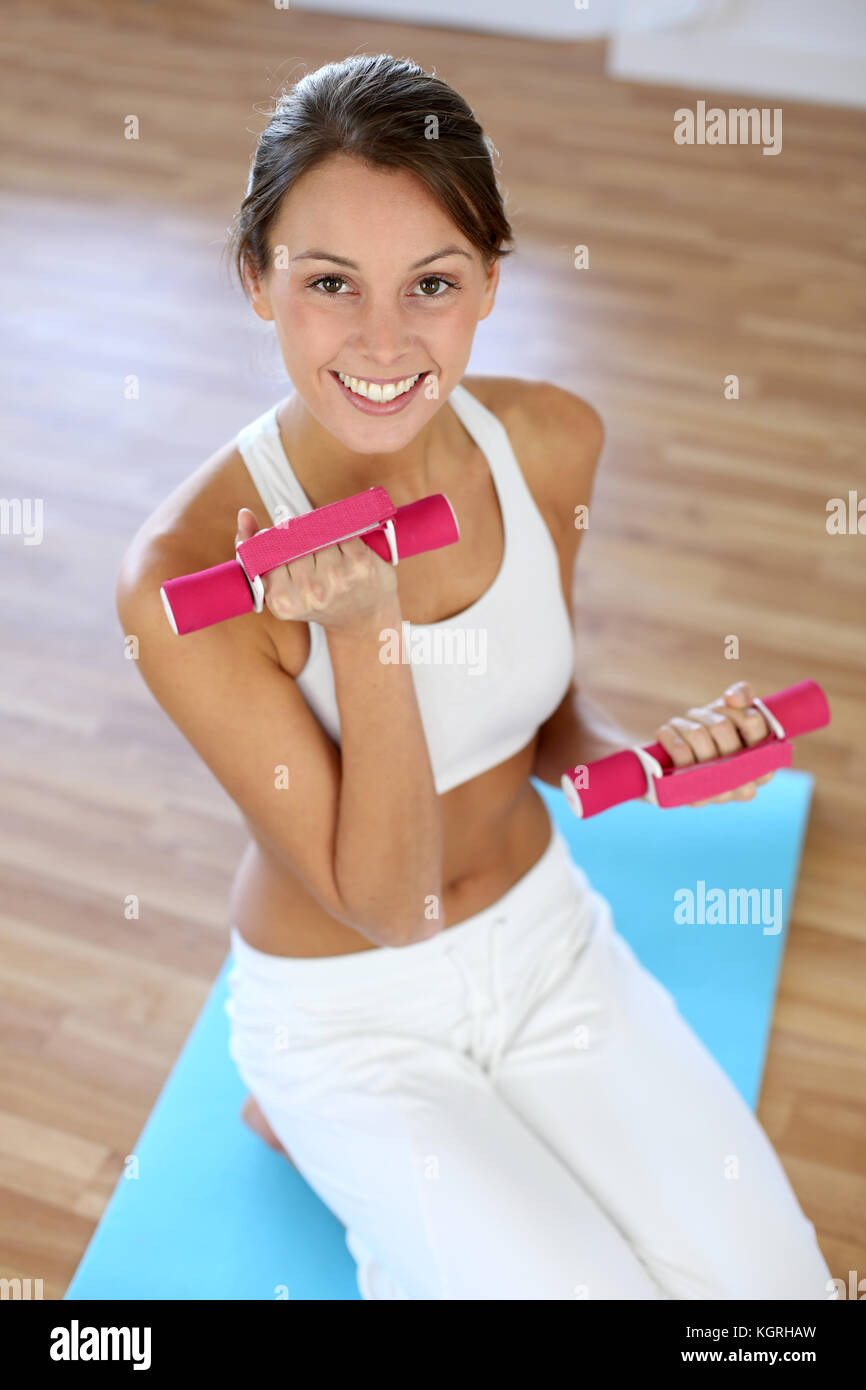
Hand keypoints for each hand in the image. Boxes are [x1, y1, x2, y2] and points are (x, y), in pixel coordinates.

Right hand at [235, 507, 398, 631]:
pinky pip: (341, 529)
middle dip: (296, 535)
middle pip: (291, 538)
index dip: (272, 538)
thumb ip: (255, 552)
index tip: (280, 539)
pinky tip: (344, 549)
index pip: (265, 550)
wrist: (364, 621)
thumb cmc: (318, 599)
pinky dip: (342, 533)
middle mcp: (310, 592)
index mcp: (282, 601)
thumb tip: (244, 514)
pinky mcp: (360, 563)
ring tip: (325, 551)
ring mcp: (337, 578)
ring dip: (319, 533)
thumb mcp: (281, 587)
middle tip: (306, 546)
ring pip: (316, 532)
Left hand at [653, 679, 774, 807]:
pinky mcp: (693, 798)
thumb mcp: (731, 714)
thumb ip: (743, 695)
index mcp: (765, 765)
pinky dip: (669, 735)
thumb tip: (734, 698)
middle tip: (699, 718)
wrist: (678, 772)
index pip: (754, 722)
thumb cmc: (712, 740)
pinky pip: (680, 754)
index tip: (726, 708)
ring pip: (698, 735)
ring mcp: (720, 795)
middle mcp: (747, 786)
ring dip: (685, 723)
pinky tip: (666, 734)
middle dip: (706, 715)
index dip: (734, 708)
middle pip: (722, 727)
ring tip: (681, 725)